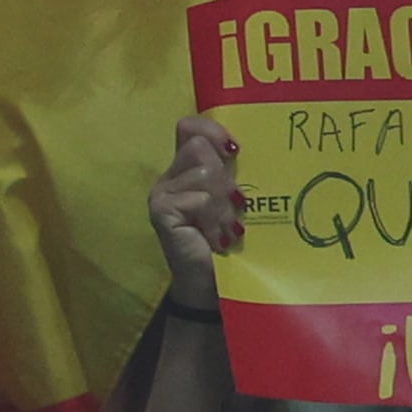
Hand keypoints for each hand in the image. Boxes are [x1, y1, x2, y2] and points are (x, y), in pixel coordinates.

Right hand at [150, 115, 246, 292]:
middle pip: (199, 147)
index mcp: (187, 169)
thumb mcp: (234, 199)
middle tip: (234, 206)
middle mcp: (170, 177)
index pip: (190, 126)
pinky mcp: (160, 210)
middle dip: (224, 177)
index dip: (212, 129)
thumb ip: (234, 172)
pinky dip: (215, 219)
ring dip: (223, 204)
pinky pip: (198, 198)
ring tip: (227, 229)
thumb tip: (251, 148)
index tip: (234, 151)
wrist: (212, 285)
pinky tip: (218, 239)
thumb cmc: (227, 241)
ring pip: (203, 172)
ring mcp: (161, 193)